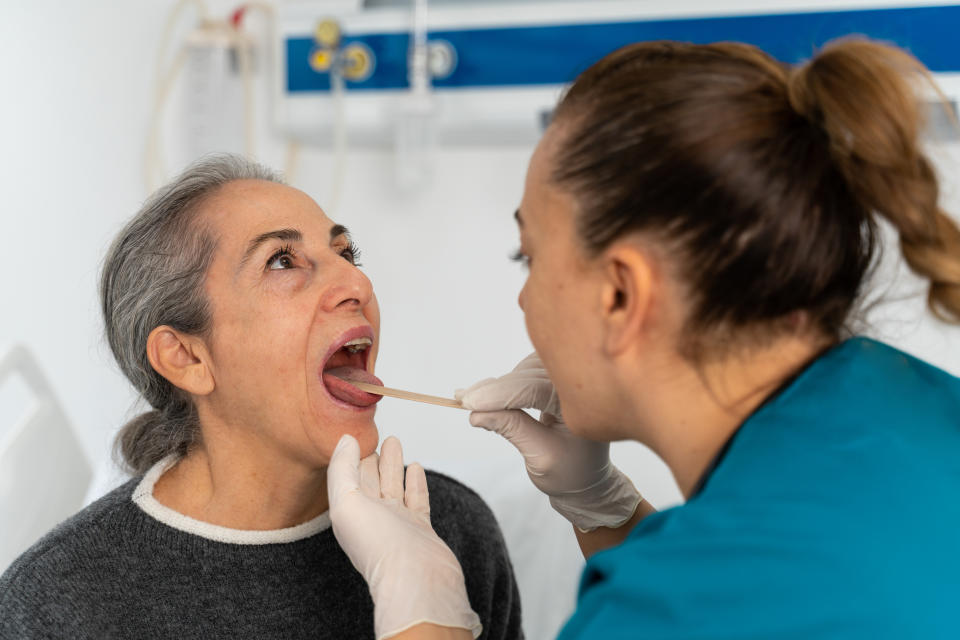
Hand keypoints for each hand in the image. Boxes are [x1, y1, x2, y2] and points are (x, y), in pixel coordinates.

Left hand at [328, 435, 481, 639]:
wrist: (417, 578)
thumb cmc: (381, 547)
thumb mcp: (347, 502)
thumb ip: (342, 469)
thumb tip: (344, 440)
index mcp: (350, 513)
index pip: (348, 476)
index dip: (351, 454)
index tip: (354, 433)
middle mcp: (372, 518)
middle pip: (371, 479)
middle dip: (373, 457)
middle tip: (378, 435)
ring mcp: (397, 523)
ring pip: (394, 485)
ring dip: (394, 464)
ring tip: (395, 442)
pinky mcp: (420, 528)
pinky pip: (416, 498)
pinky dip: (414, 482)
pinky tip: (415, 468)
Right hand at [456, 353, 641, 531]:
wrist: (586, 479)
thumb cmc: (570, 473)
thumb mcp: (541, 456)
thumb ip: (511, 429)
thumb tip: (476, 413)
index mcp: (583, 408)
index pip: (536, 390)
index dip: (500, 395)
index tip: (470, 403)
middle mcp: (579, 389)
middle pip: (528, 376)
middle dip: (494, 389)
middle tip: (462, 401)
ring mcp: (569, 383)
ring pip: (524, 371)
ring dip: (498, 385)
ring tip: (473, 403)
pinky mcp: (557, 382)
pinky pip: (526, 372)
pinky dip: (506, 383)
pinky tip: (489, 396)